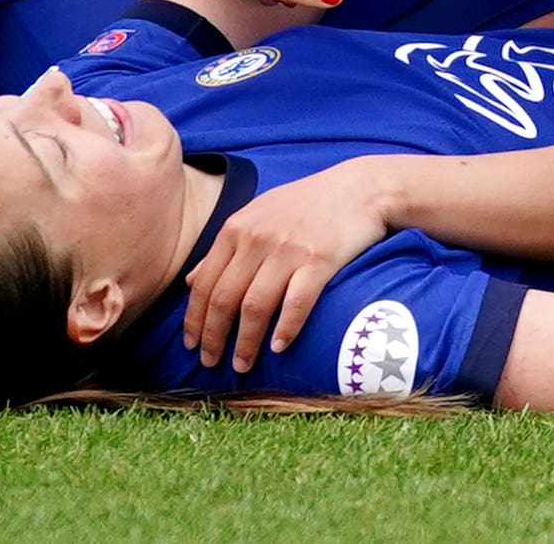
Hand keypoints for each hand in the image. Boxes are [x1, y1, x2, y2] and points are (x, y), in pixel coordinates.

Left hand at [182, 159, 395, 368]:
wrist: (362, 187)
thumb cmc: (308, 203)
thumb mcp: (258, 215)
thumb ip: (226, 248)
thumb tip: (191, 281)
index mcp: (237, 228)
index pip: (205, 283)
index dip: (195, 319)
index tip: (191, 345)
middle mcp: (257, 239)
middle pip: (225, 299)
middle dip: (214, 337)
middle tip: (210, 362)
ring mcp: (289, 249)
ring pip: (255, 306)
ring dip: (245, 342)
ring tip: (242, 364)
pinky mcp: (320, 259)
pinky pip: (297, 302)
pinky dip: (285, 328)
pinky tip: (279, 347)